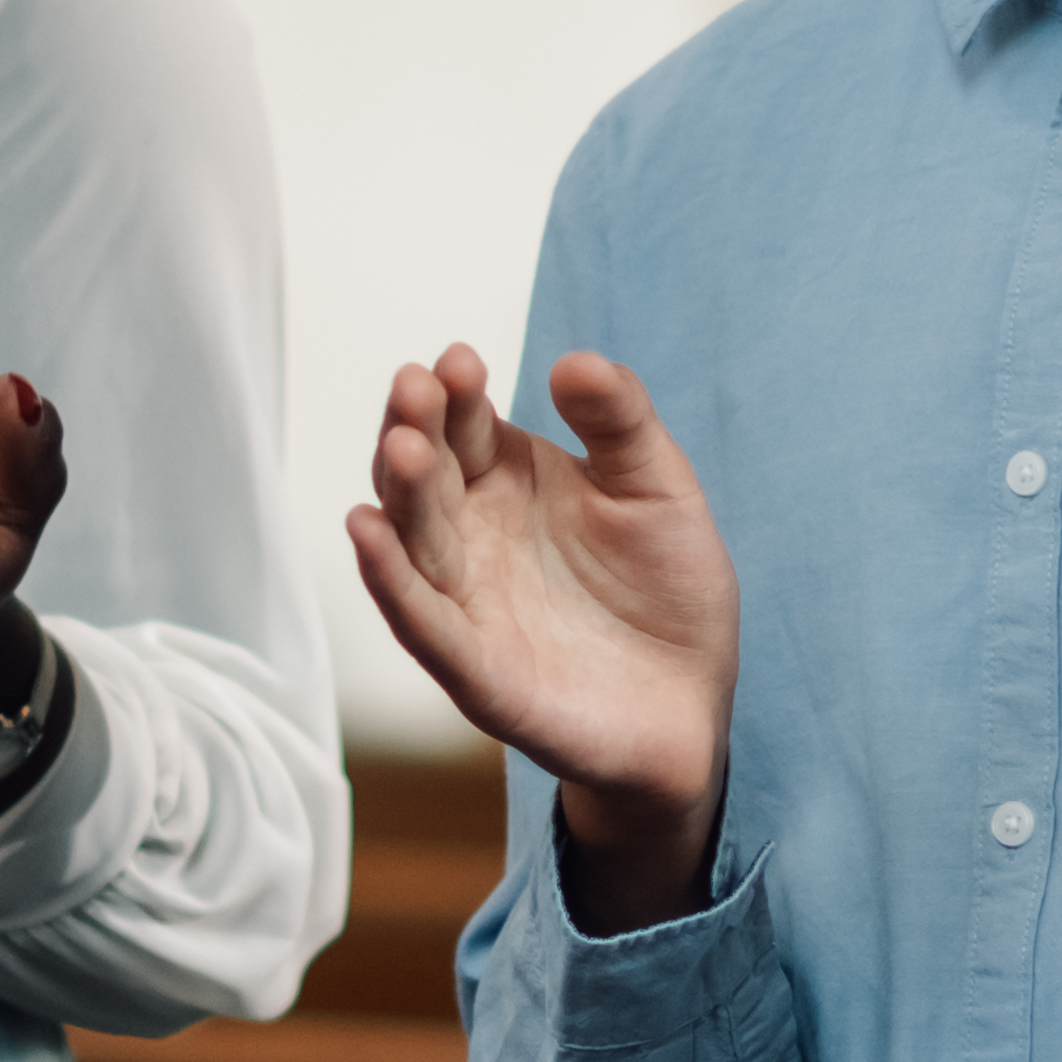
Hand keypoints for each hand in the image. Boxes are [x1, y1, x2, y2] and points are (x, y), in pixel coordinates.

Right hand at [344, 342, 740, 928]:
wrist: (692, 700)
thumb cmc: (666, 587)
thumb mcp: (658, 486)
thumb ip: (620, 422)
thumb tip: (575, 362)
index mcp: (507, 480)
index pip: (464, 426)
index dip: (456, 393)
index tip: (460, 361)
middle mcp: (472, 535)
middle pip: (425, 475)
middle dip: (414, 428)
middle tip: (414, 386)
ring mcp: (466, 601)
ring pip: (414, 542)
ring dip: (400, 494)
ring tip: (402, 447)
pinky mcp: (475, 669)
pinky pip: (423, 623)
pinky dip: (391, 582)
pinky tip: (369, 534)